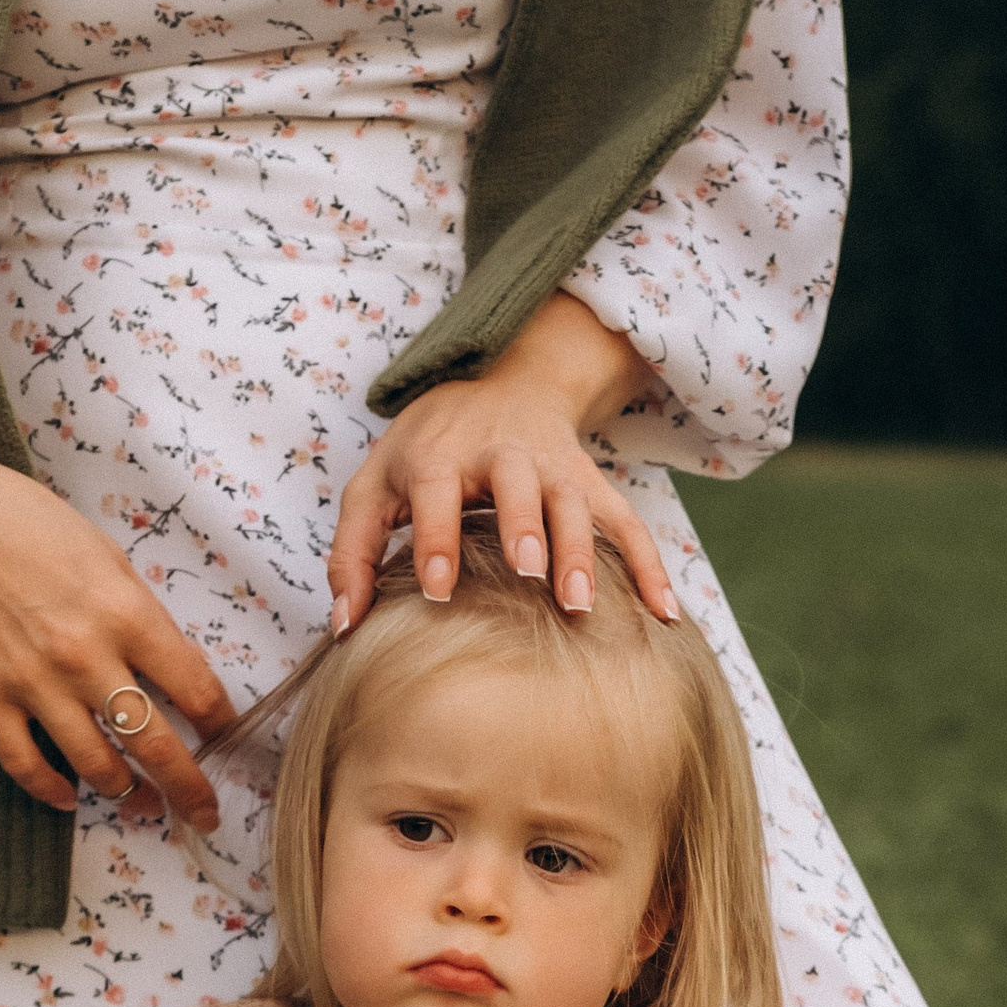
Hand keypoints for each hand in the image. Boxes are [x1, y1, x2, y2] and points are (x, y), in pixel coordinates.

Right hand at [0, 335, 232, 819]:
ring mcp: (33, 682)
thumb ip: (139, 616)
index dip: (221, 726)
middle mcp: (86, 656)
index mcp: (126, 614)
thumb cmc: (23, 522)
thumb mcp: (104, 556)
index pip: (196, 690)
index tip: (226, 740)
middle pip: (156, 745)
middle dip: (190, 790)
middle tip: (205, 814)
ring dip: (127, 795)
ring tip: (141, 803)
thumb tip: (166, 671)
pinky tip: (68, 796)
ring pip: (97, 767)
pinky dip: (52, 790)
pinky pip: (26, 766)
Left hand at [327, 293, 679, 633]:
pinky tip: (662, 614)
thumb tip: (344, 625)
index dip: (437, 537)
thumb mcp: (374, 486)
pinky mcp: (591, 483)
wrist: (500, 381)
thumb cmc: (426, 450)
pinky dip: (649, 565)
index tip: (437, 588)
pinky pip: (626, 523)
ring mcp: (554, 469)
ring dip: (583, 551)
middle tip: (529, 575)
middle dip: (527, 528)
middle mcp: (503, 455)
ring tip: (582, 606)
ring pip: (576, 504)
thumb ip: (353, 551)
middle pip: (519, 486)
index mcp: (440, 454)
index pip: (438, 490)